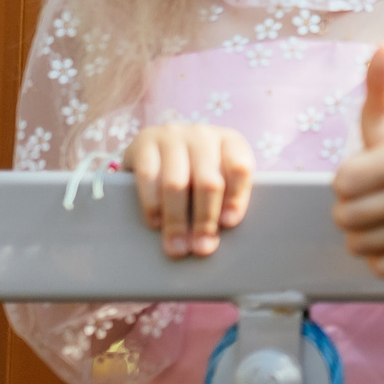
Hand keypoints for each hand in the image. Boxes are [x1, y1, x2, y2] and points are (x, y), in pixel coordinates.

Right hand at [126, 123, 254, 258]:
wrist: (154, 148)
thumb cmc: (194, 172)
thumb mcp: (216, 177)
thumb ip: (222, 201)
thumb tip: (211, 242)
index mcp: (230, 141)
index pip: (240, 168)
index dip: (235, 198)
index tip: (229, 224)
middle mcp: (202, 135)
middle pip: (209, 181)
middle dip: (205, 220)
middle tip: (201, 248)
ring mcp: (172, 136)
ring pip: (176, 184)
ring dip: (176, 220)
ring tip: (177, 247)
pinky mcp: (143, 142)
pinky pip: (148, 178)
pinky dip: (152, 204)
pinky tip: (155, 223)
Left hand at [333, 43, 383, 277]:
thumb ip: (379, 80)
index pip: (340, 185)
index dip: (344, 177)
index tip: (362, 167)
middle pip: (345, 219)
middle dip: (348, 206)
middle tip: (369, 192)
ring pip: (359, 246)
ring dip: (362, 232)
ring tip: (379, 211)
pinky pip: (382, 268)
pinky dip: (380, 255)